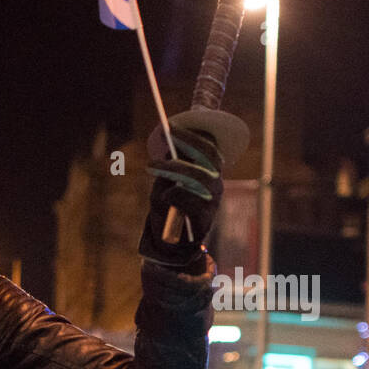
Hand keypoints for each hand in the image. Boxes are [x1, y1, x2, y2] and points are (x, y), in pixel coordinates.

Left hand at [138, 126, 222, 267]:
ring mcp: (212, 202)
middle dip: (187, 143)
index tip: (172, 126)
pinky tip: (165, 194)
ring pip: (199, 177)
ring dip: (175, 168)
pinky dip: (176, 195)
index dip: (192, 136)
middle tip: (164, 137)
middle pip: (208, 158)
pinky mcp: (205, 219)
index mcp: (210, 173)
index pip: (208, 148)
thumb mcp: (165, 184)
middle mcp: (216, 184)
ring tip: (152, 166)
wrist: (172, 243)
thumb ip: (168, 170)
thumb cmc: (168, 208)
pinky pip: (192, 202)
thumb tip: (168, 151)